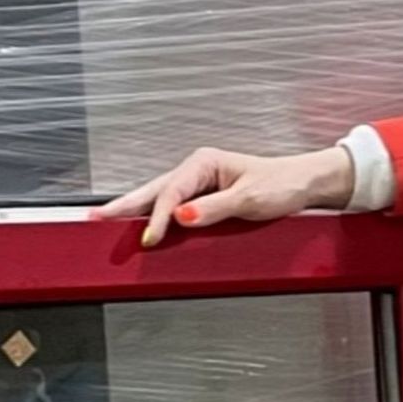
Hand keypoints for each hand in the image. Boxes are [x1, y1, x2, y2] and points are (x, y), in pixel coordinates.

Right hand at [88, 145, 354, 247]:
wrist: (307, 184)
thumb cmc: (283, 184)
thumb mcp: (249, 199)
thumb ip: (214, 209)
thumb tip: (181, 217)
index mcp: (205, 163)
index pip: (171, 192)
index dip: (158, 217)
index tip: (150, 238)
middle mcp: (198, 170)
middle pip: (154, 190)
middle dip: (124, 205)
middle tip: (95, 218)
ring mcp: (200, 184)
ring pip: (159, 197)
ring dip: (134, 209)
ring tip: (106, 220)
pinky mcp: (206, 197)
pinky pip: (173, 206)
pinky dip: (155, 216)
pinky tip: (141, 225)